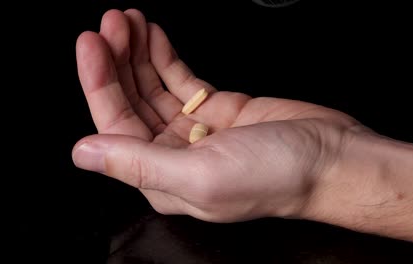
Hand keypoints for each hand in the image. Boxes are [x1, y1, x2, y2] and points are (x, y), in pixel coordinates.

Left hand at [72, 9, 362, 221]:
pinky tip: (153, 37)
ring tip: (126, 20)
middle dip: (117, 60)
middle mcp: (174, 156)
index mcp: (163, 179)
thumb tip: (82, 154)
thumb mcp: (201, 175)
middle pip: (131, 103)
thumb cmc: (276, 175)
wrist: (330, 159)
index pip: (115, 125)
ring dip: (138, 54)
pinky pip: (181, 80)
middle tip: (110, 23)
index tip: (91, 43)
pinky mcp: (218, 109)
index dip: (99, 83)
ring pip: (153, 88)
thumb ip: (139, 164)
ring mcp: (196, 131)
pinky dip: (165, 57)